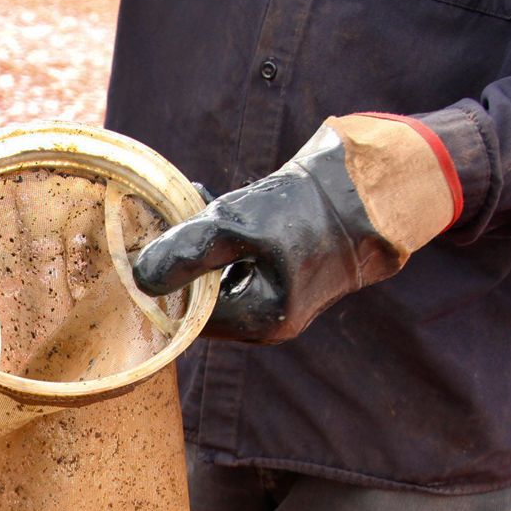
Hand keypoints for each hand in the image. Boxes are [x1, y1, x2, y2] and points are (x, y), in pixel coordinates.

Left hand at [133, 114, 461, 343]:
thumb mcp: (237, 225)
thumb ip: (187, 251)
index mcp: (260, 321)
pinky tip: (211, 199)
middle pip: (200, 297)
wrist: (369, 189)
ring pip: (216, 276)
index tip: (149, 242)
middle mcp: (268, 322)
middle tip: (170, 215)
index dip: (164, 280)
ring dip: (199, 240)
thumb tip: (141, 277)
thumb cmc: (307, 209)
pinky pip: (237, 263)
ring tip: (195, 197)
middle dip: (181, 256)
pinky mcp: (282, 275)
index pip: (188, 315)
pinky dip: (221, 236)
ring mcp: (277, 300)